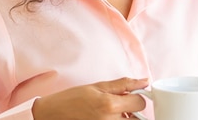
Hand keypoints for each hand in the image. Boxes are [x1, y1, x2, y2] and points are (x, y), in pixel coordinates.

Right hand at [31, 77, 147, 119]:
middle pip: (138, 119)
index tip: (130, 95)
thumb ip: (123, 84)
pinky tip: (107, 119)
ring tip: (112, 113)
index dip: (137, 97)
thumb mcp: (98, 86)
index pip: (140, 103)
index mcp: (110, 105)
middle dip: (134, 111)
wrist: (52, 115)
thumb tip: (144, 81)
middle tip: (122, 106)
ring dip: (127, 119)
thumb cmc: (73, 99)